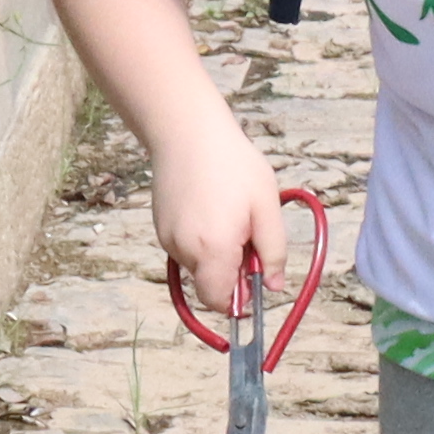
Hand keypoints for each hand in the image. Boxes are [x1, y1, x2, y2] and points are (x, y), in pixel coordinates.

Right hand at [155, 138, 293, 322]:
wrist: (187, 132)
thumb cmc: (232, 164)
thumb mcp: (267, 205)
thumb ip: (273, 251)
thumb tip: (273, 286)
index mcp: (214, 249)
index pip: (219, 301)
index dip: (238, 298)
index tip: (253, 277)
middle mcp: (185, 250)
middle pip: (209, 285)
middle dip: (229, 272)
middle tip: (245, 233)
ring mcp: (167, 239)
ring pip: (197, 267)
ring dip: (215, 254)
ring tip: (226, 213)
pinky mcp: (159, 227)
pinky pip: (185, 249)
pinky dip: (199, 241)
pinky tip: (208, 208)